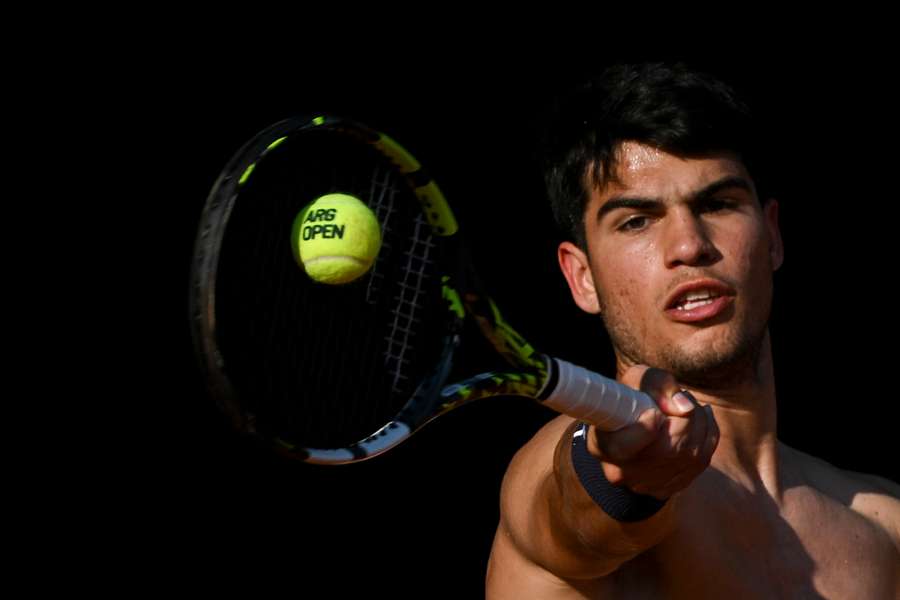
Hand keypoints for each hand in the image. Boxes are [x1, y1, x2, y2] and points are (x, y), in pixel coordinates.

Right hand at [587, 365, 718, 499]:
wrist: (632, 425)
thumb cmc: (631, 398)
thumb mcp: (637, 380)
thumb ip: (657, 385)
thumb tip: (684, 407)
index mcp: (605, 446)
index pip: (625, 446)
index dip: (646, 428)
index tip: (655, 413)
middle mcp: (624, 472)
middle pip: (670, 448)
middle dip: (686, 415)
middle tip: (681, 397)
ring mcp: (648, 485)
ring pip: (693, 453)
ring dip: (700, 421)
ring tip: (689, 405)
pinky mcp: (671, 488)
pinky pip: (703, 460)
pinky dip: (707, 434)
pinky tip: (699, 418)